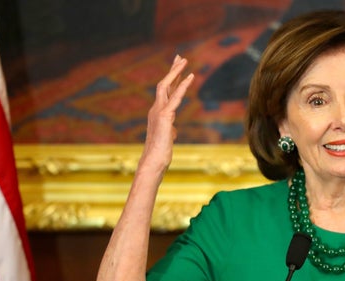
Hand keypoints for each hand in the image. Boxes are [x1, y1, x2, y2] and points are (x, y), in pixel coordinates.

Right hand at [140, 55, 194, 174]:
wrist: (154, 160)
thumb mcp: (167, 137)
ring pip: (166, 86)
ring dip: (176, 72)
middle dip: (172, 70)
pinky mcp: (165, 116)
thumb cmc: (160, 152)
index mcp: (157, 112)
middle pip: (163, 84)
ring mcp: (159, 111)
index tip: (178, 68)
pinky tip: (190, 77)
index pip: (164, 92)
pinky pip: (175, 97)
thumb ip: (170, 129)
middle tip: (180, 57)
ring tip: (184, 61)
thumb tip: (173, 129)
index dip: (171, 79)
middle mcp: (156, 109)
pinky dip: (182, 86)